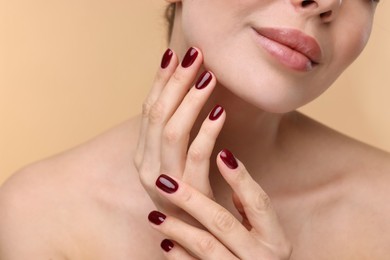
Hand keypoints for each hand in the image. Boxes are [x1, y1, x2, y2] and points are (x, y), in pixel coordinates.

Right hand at [134, 47, 224, 221]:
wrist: (201, 235)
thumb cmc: (192, 191)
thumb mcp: (177, 159)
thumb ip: (175, 131)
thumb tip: (181, 92)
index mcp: (143, 154)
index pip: (148, 109)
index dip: (161, 81)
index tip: (174, 55)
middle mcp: (146, 166)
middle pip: (157, 114)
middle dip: (175, 82)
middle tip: (195, 55)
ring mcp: (165, 181)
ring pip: (172, 131)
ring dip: (190, 101)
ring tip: (209, 77)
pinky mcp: (189, 193)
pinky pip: (196, 156)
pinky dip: (207, 131)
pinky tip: (220, 111)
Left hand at [148, 149, 292, 259]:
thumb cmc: (264, 259)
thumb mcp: (270, 238)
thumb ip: (253, 211)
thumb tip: (232, 181)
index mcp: (275, 240)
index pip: (258, 203)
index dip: (241, 179)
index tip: (221, 153)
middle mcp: (262, 258)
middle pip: (223, 222)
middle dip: (192, 200)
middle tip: (165, 181)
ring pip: (206, 247)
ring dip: (178, 229)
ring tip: (154, 216)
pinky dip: (180, 257)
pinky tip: (164, 244)